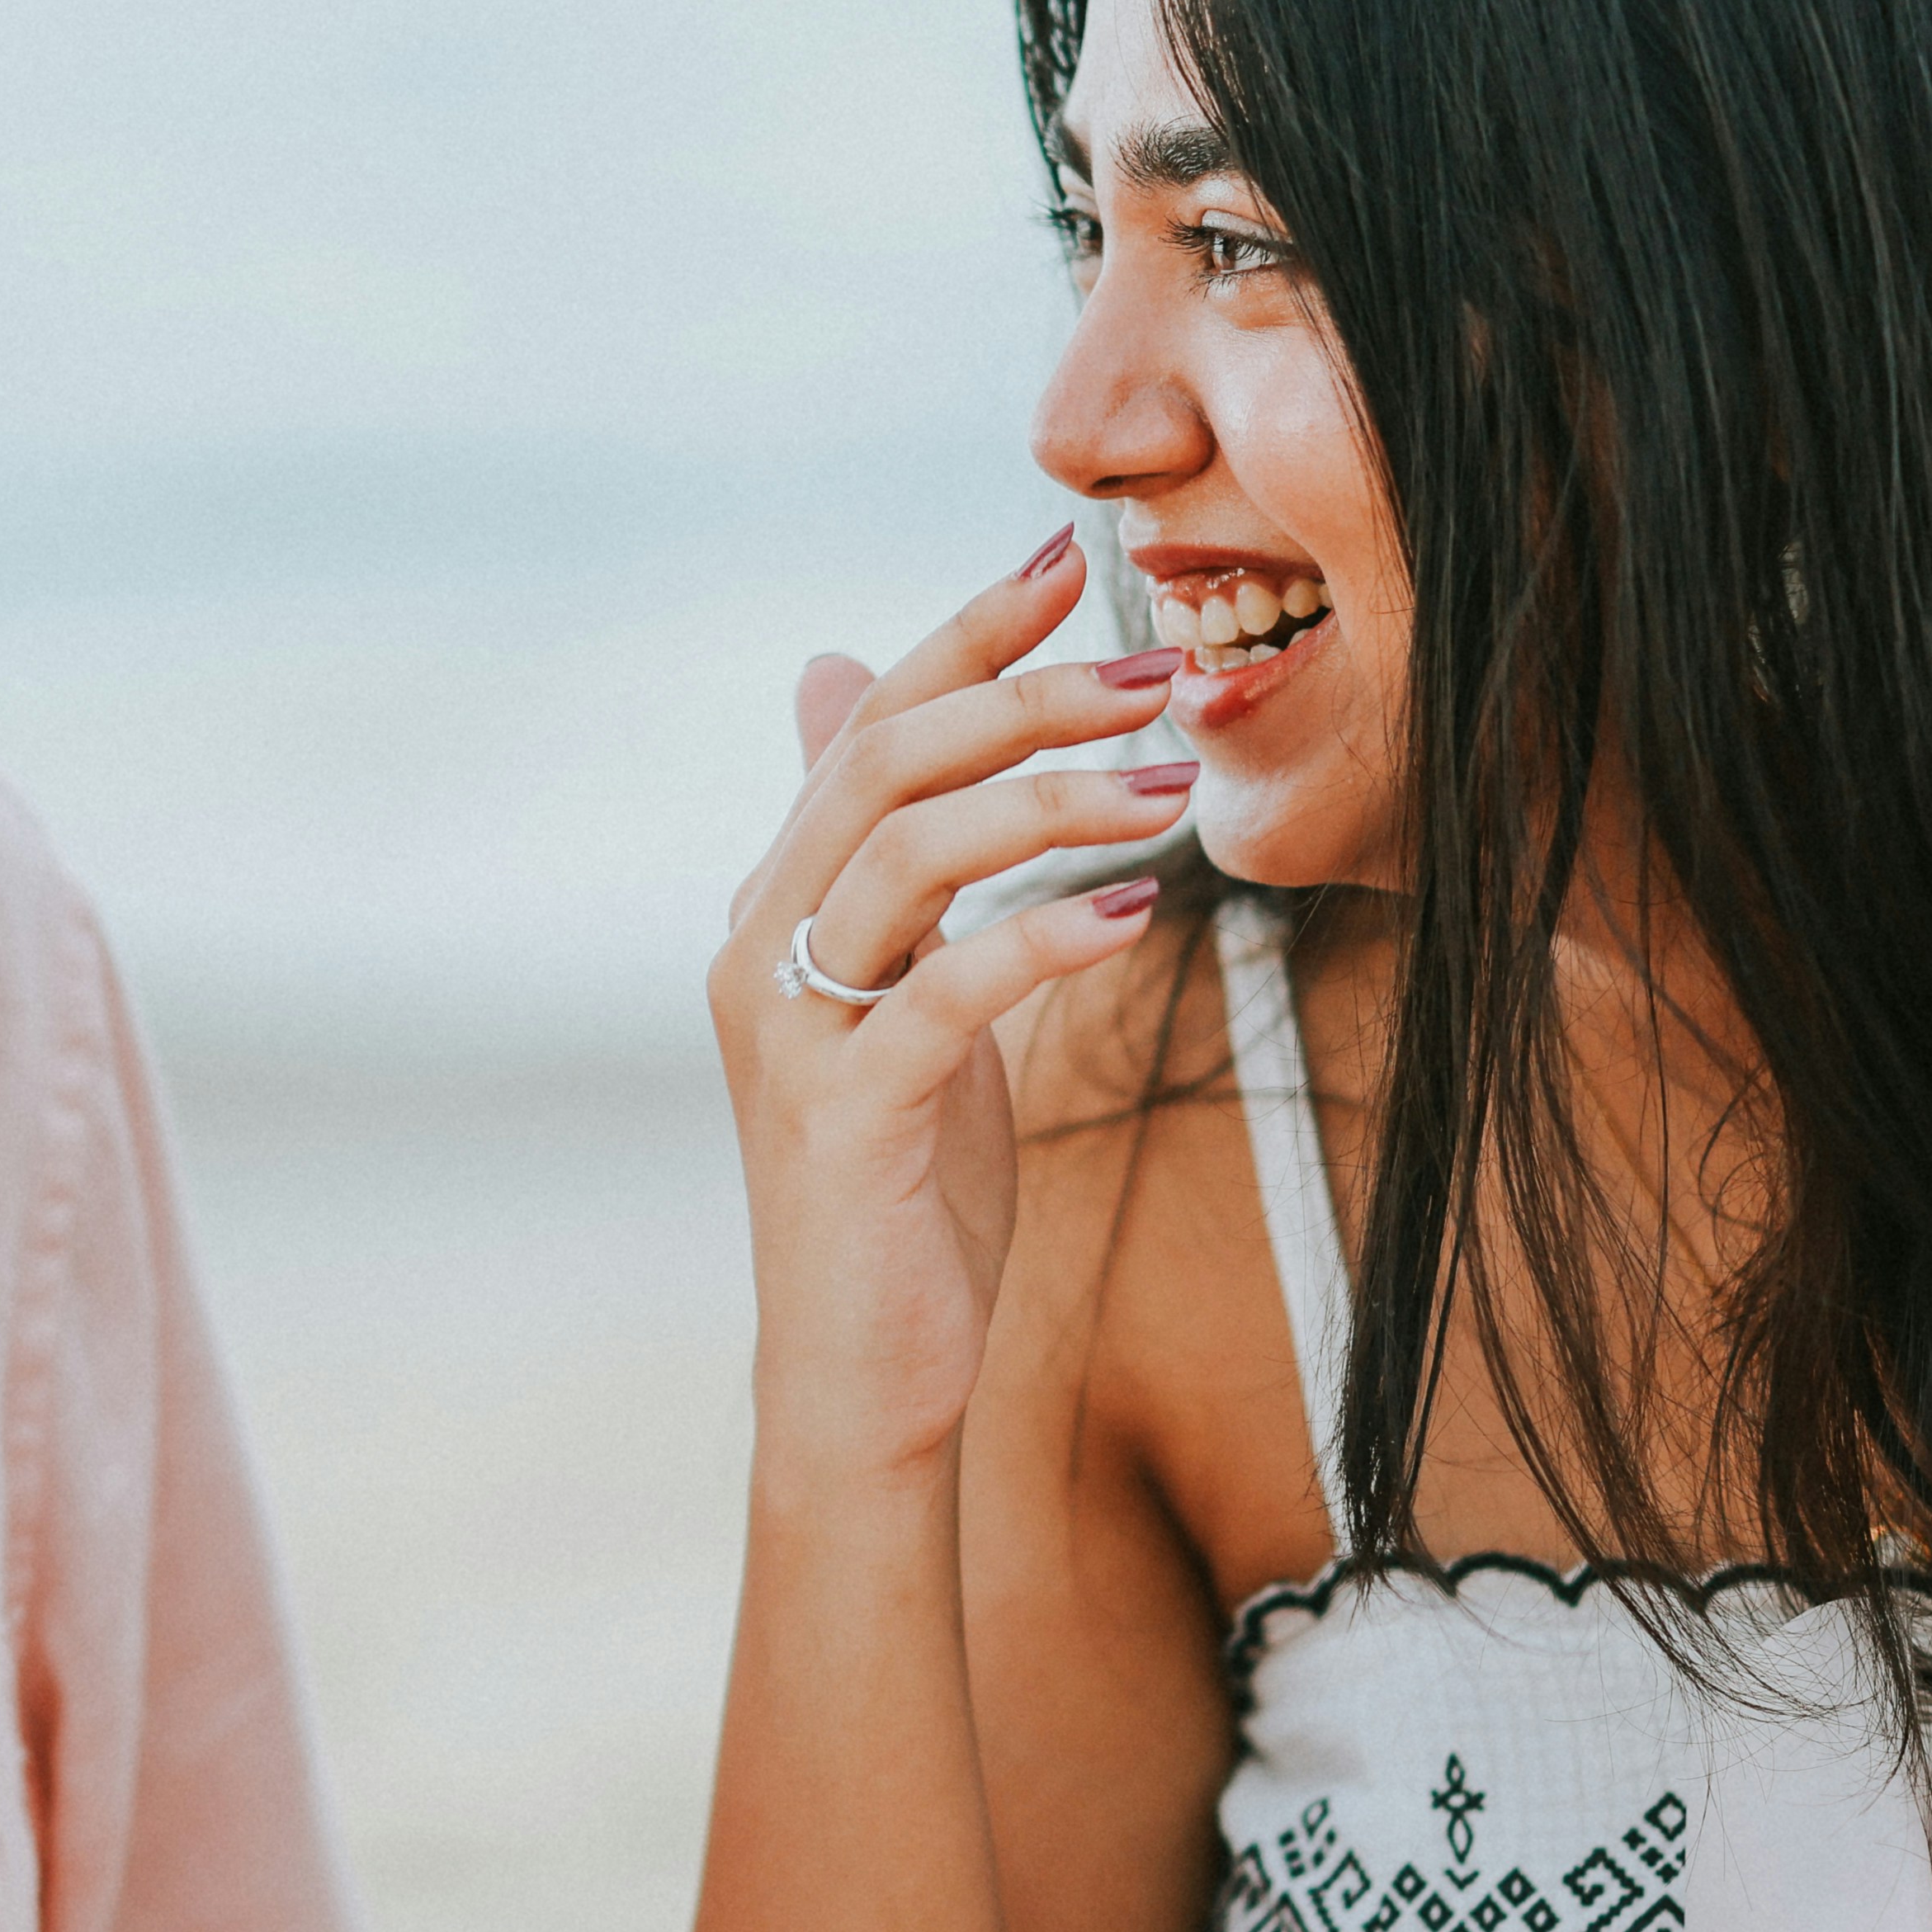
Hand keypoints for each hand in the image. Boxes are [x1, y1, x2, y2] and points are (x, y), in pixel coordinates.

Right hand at [712, 529, 1193, 1469]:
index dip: (964, 635)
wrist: (861, 1373)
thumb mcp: (898, 999)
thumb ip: (882, 857)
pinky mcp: (844, 1117)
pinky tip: (1134, 913)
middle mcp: (760, 951)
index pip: (867, 725)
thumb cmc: (899, 1190)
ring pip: (908, 856)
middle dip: (1021, 695)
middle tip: (1154, 668)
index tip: (1066, 558)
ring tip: (1171, 786)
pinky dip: (1043, 936)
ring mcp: (791, 1034)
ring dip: (1052, 801)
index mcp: (778, 909)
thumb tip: (837, 678)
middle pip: (881, 765)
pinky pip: (947, 991)